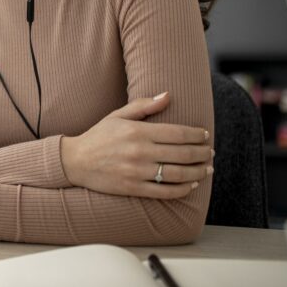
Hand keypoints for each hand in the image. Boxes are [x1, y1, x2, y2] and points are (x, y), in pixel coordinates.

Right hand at [61, 92, 212, 198]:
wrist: (75, 161)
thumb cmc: (98, 136)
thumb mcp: (117, 115)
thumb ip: (144, 105)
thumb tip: (168, 95)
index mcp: (137, 131)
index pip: (177, 133)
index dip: (196, 135)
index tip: (205, 135)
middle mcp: (140, 152)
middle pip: (182, 154)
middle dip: (202, 153)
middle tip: (211, 152)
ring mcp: (137, 172)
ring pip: (178, 174)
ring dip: (198, 171)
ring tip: (207, 168)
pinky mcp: (134, 188)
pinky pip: (166, 191)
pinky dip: (183, 189)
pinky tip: (192, 184)